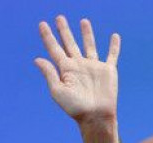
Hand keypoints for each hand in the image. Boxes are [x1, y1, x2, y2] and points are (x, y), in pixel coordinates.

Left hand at [35, 16, 119, 132]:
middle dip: (64, 30)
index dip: (48, 37)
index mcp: (65, 70)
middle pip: (69, 43)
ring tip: (84, 21)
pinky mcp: (108, 70)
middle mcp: (78, 65)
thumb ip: (50, 73)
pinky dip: (114, 45)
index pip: (54, 49)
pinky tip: (114, 36)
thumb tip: (37, 59)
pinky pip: (112, 54)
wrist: (95, 116)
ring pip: (89, 45)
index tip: (42, 24)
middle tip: (59, 17)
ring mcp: (93, 66)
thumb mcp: (58, 90)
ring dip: (87, 34)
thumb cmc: (75, 107)